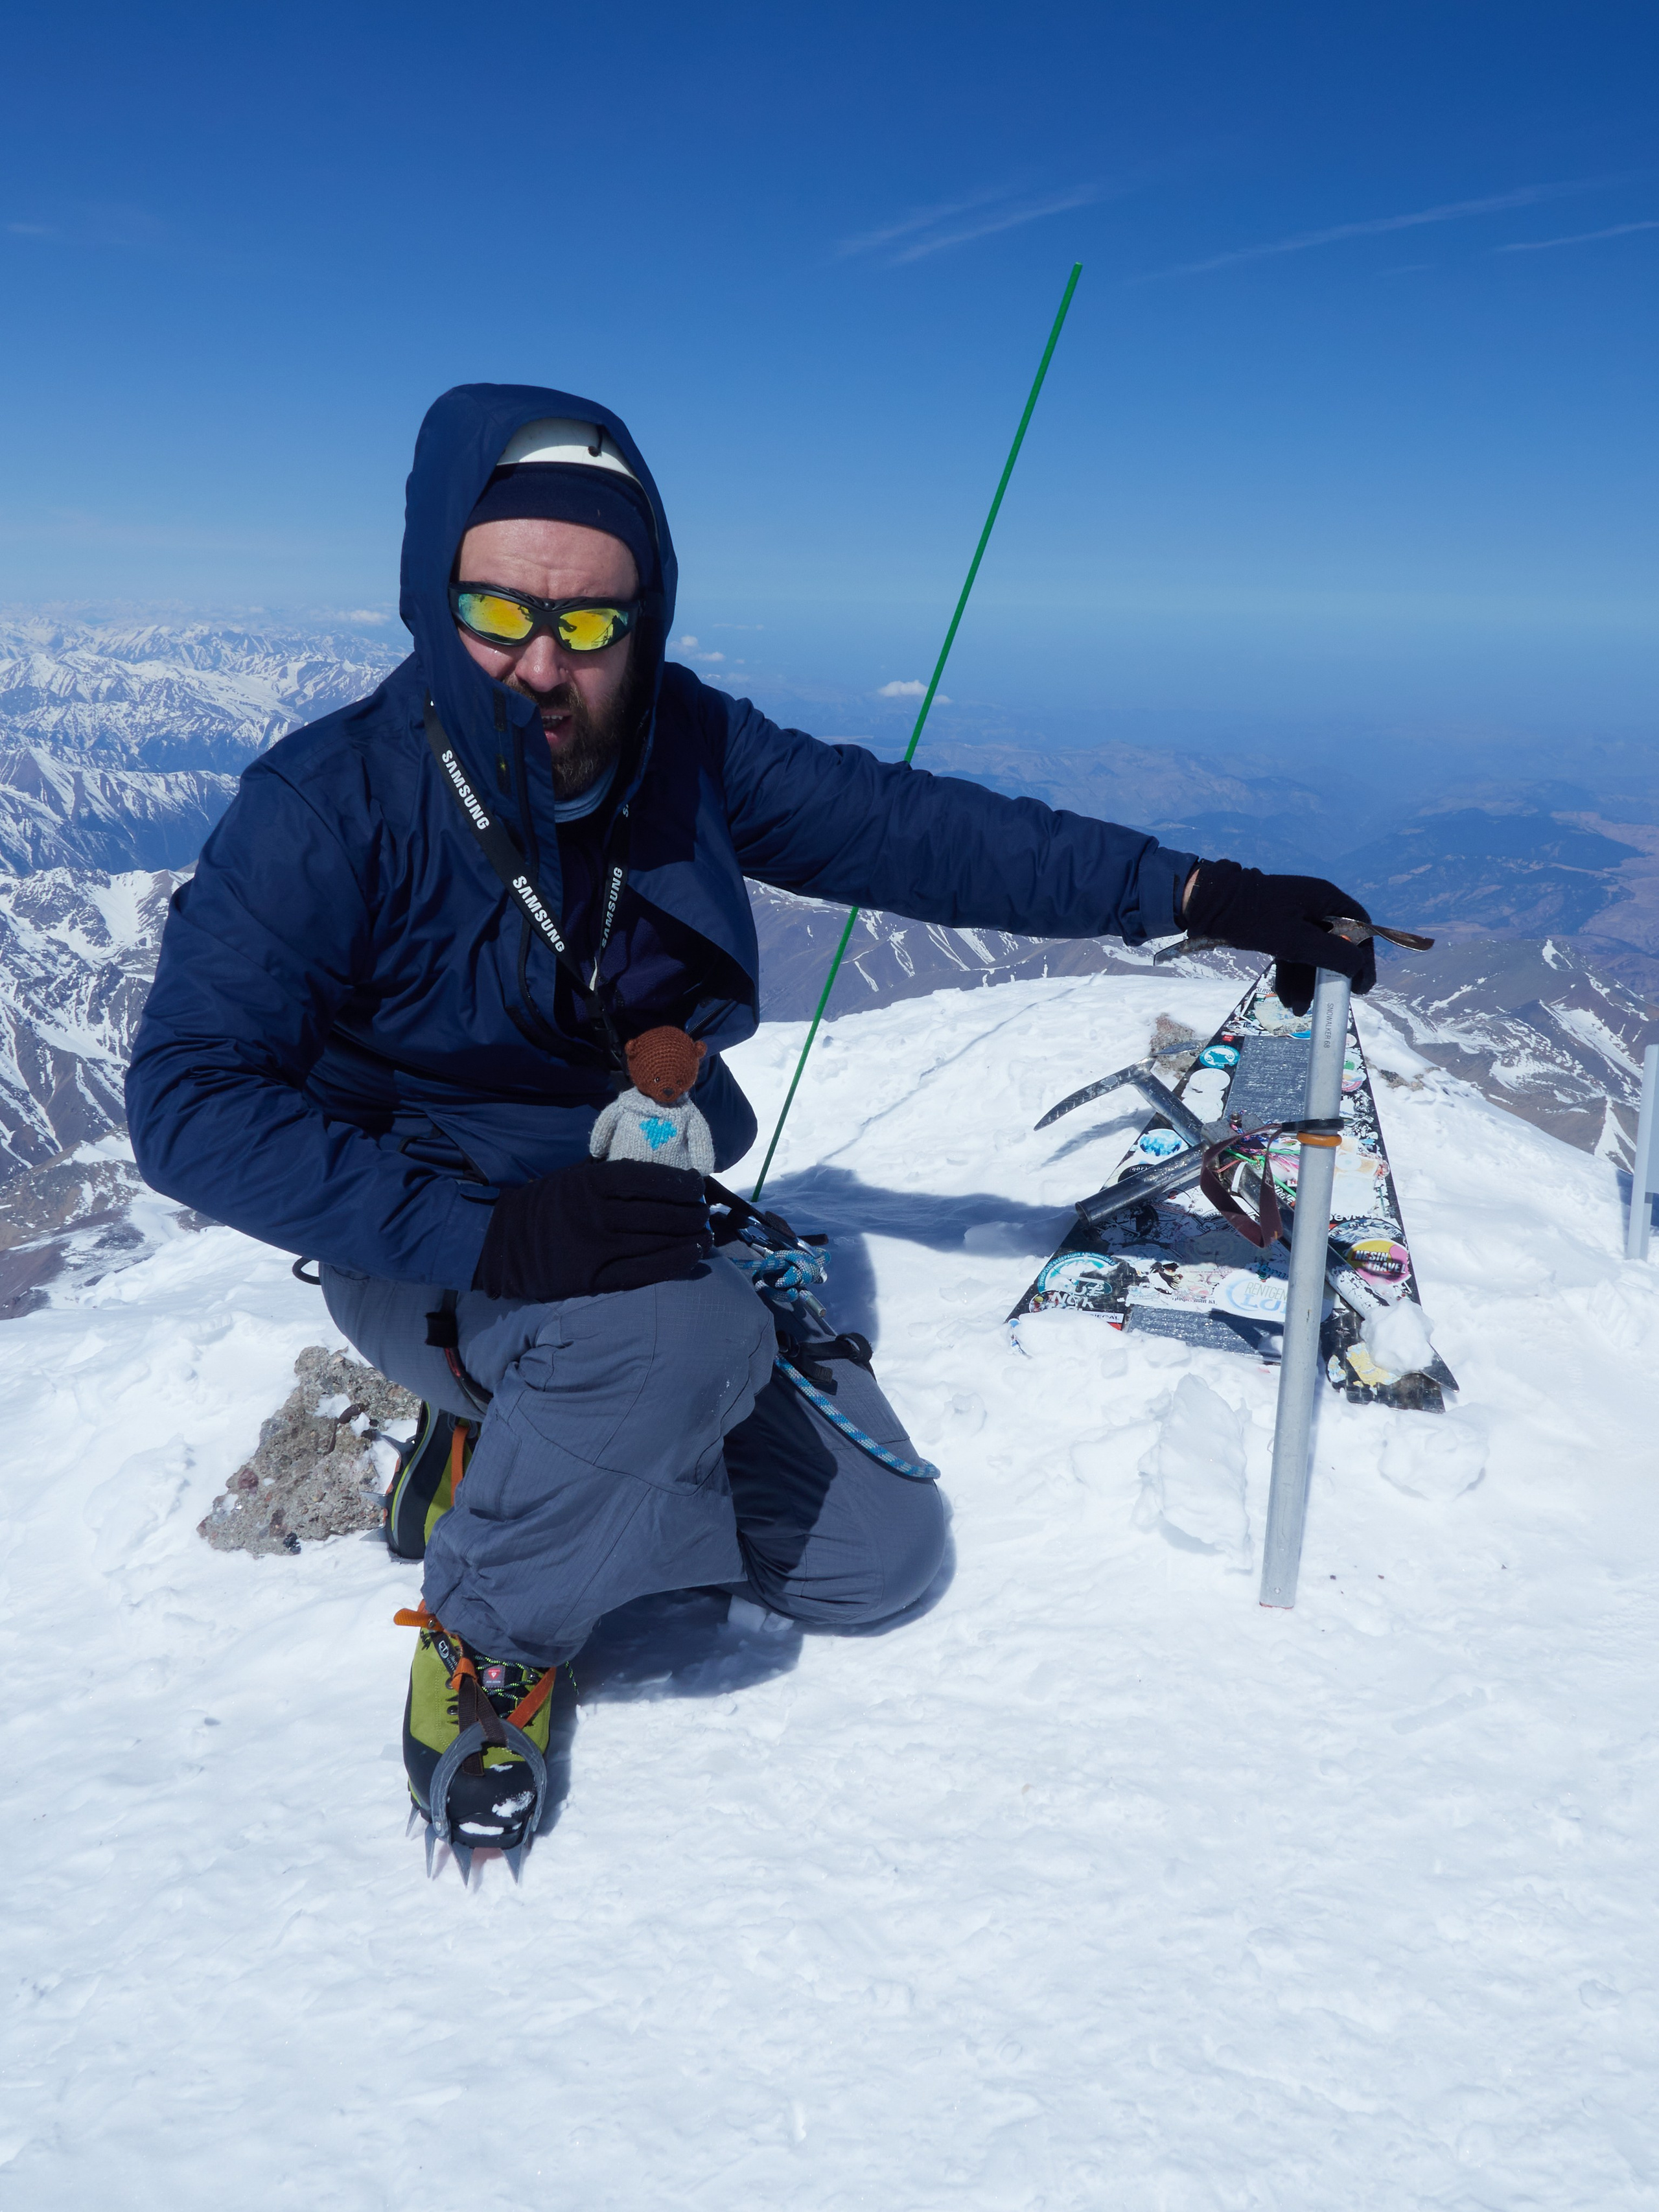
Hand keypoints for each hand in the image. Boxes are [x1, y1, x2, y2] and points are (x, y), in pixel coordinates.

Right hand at [473, 1159, 711, 1301]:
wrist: (504, 1244)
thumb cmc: (547, 1206)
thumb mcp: (573, 1178)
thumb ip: (608, 1175)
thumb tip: (658, 1173)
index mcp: (589, 1183)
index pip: (644, 1179)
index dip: (677, 1183)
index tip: (697, 1186)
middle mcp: (594, 1214)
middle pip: (657, 1212)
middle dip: (689, 1213)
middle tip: (705, 1213)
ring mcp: (594, 1248)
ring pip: (655, 1242)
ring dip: (688, 1238)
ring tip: (707, 1235)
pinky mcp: (592, 1277)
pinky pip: (642, 1271)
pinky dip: (672, 1263)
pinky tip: (694, 1255)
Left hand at [1182, 861, 1375, 1015]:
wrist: (1207, 906)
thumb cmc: (1253, 918)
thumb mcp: (1295, 940)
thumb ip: (1330, 953)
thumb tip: (1358, 967)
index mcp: (1326, 898)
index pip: (1359, 928)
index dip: (1362, 958)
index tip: (1362, 984)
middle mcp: (1315, 904)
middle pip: (1334, 945)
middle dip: (1329, 976)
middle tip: (1331, 1001)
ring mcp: (1295, 916)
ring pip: (1311, 953)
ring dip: (1307, 982)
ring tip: (1298, 1009)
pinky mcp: (1278, 928)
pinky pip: (1292, 953)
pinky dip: (1291, 975)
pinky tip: (1285, 998)